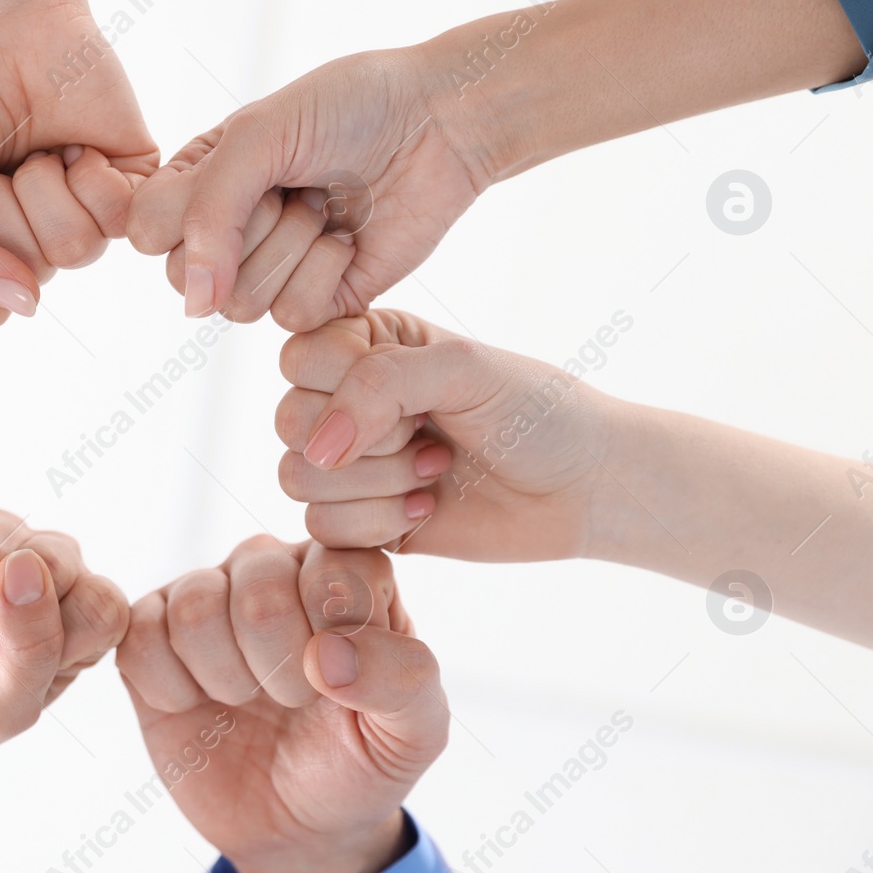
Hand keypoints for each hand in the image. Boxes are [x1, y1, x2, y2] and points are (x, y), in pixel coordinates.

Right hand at [0, 0, 157, 327]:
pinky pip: (117, 220)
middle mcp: (40, 246)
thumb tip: (26, 303)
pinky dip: (87, 176)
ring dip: (41, 189)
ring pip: (74, 250)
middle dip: (0, 211)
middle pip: (31, 279)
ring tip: (34, 151)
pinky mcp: (132, 186)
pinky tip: (72, 145)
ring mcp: (88, 218)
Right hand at [117, 536, 446, 872]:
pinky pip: (139, 635)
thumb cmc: (359, 762)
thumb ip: (403, 678)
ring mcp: (208, 594)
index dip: (336, 638)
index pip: (336, 565)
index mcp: (347, 572)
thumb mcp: (413, 732)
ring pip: (195, 604)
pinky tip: (195, 704)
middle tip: (293, 700)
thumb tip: (331, 651)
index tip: (342, 683)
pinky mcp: (150, 632)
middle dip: (279, 666)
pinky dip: (170, 688)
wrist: (293, 827)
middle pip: (260, 579)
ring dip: (225, 678)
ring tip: (244, 701)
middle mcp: (275, 567)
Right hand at [126, 49, 486, 330]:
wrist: (439, 123)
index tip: (239, 171)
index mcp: (197, 182)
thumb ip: (207, 211)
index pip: (145, 232)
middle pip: (186, 278)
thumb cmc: (350, 107)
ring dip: (291, 247)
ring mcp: (271, 270)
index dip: (186, 214)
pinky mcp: (320, 300)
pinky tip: (351, 237)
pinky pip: (293, 317)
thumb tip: (192, 304)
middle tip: (292, 186)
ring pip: (239, 304)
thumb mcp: (259, 134)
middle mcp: (226, 232)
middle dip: (247, 228)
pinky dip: (326, 272)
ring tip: (325, 206)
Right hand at [279, 309, 612, 558]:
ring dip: (377, 484)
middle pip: (288, 422)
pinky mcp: (358, 520)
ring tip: (435, 471)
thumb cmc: (536, 413)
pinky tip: (429, 507)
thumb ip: (380, 384)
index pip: (298, 358)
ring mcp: (349, 463)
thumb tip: (316, 447)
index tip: (417, 391)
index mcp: (365, 345)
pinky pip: (320, 528)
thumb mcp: (463, 368)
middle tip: (430, 435)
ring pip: (298, 477)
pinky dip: (380, 523)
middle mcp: (346, 400)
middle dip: (368, 439)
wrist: (584, 487)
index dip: (346, 382)